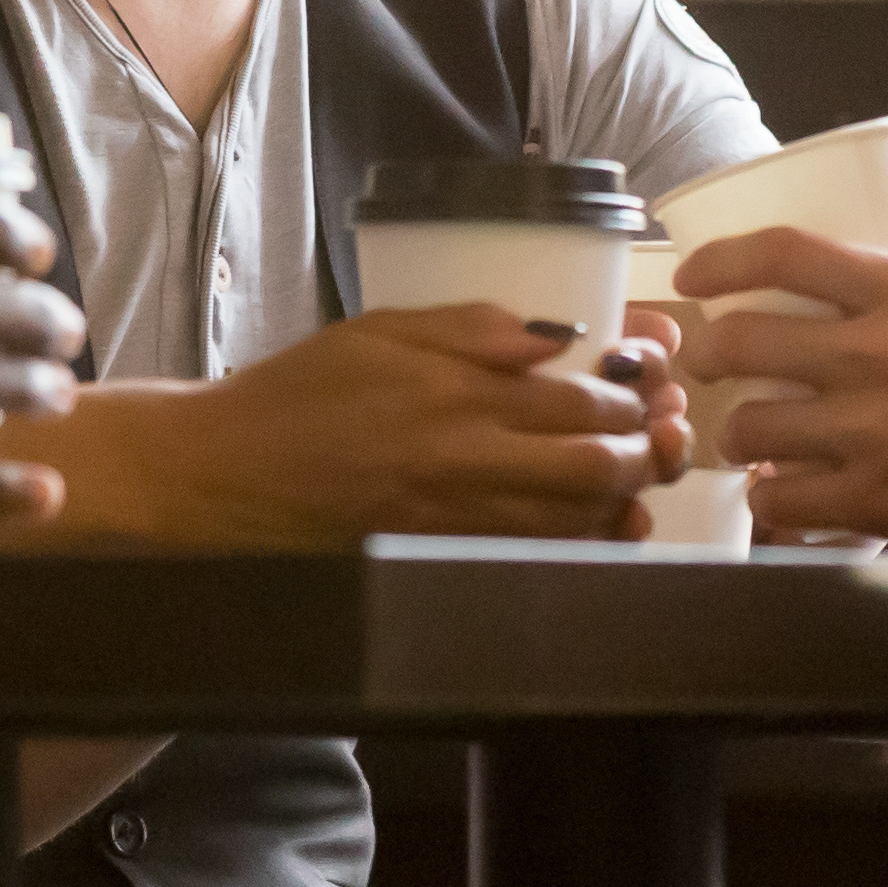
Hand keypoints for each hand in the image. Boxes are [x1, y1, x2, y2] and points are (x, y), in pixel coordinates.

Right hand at [44, 309, 664, 548]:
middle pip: (596, 467)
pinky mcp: (441, 557)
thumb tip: (558, 334)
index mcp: (454, 395)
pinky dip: (580, 543)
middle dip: (646, 448)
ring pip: (575, 521)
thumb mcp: (381, 330)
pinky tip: (596, 524)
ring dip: (625, 498)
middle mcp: (464, 463)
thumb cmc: (300, 394)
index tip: (648, 374)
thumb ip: (472, 328)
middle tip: (660, 428)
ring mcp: (456, 521)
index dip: (633, 389)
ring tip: (640, 473)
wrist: (226, 475)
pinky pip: (534, 558)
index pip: (578, 399)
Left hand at [673, 229, 887, 551]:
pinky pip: (781, 501)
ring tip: (756, 438)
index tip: (696, 274)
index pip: (785, 254)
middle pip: (742, 341)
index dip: (721, 259)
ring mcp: (871, 433)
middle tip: (720, 365)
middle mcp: (876, 357)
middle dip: (715, 353)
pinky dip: (773, 500)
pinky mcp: (877, 501)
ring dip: (741, 433)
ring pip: (749, 426)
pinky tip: (787, 495)